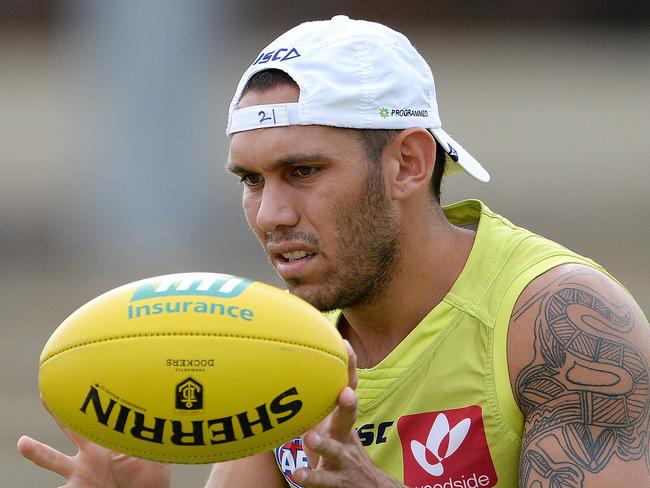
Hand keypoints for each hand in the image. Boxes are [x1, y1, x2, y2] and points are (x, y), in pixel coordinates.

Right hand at [17, 409, 169, 487]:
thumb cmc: (150, 478)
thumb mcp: (156, 458)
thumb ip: (157, 441)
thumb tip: (170, 421)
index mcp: (108, 442)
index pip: (98, 420)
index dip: (92, 404)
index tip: (83, 384)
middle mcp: (89, 455)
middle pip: (71, 429)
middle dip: (58, 412)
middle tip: (45, 394)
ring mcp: (79, 474)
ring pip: (53, 460)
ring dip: (38, 451)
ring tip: (23, 443)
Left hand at [293, 342, 401, 487]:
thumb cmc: (344, 451)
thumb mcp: (337, 427)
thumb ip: (321, 405)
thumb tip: (297, 374)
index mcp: (344, 420)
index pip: (349, 388)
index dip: (350, 367)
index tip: (345, 345)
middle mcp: (347, 436)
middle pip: (350, 417)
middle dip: (348, 405)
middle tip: (345, 393)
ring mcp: (344, 459)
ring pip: (335, 450)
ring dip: (324, 443)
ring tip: (310, 438)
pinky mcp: (337, 481)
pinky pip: (323, 479)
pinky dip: (311, 476)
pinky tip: (297, 474)